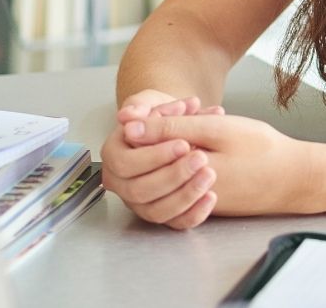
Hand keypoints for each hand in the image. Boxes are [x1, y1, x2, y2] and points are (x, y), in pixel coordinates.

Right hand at [102, 90, 222, 228]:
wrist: (178, 127)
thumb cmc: (163, 115)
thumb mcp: (154, 102)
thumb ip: (143, 106)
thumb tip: (128, 115)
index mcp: (114, 154)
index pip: (126, 163)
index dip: (154, 156)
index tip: (184, 143)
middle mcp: (121, 182)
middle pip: (138, 190)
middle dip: (172, 175)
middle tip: (200, 159)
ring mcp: (139, 202)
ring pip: (155, 211)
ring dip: (184, 196)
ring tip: (209, 175)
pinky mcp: (160, 212)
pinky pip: (174, 223)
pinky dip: (194, 214)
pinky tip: (211, 197)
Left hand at [123, 112, 302, 218]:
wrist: (296, 178)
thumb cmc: (262, 150)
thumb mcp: (215, 129)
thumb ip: (171, 129)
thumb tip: (131, 129)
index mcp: (179, 174)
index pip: (139, 153)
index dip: (150, 125)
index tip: (175, 111)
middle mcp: (179, 195)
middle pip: (145, 169)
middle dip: (160, 140)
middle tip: (184, 120)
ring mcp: (191, 203)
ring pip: (163, 177)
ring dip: (174, 153)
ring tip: (198, 133)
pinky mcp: (205, 203)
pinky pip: (181, 186)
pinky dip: (188, 165)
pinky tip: (207, 147)